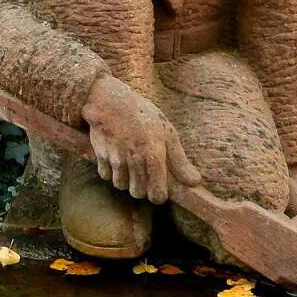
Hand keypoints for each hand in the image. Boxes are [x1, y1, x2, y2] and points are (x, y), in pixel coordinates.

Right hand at [81, 74, 201, 203]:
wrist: (111, 101)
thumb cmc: (143, 116)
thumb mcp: (167, 134)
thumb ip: (180, 161)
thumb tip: (195, 182)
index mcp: (155, 156)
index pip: (157, 195)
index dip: (158, 194)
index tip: (158, 188)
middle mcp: (135, 161)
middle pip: (138, 193)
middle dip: (142, 188)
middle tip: (143, 174)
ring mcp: (116, 159)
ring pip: (121, 185)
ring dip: (125, 180)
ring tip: (129, 164)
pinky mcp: (101, 156)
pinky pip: (106, 175)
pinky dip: (110, 171)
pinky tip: (115, 158)